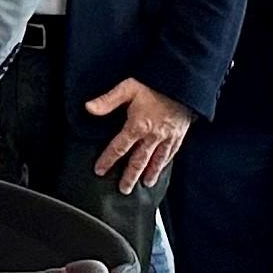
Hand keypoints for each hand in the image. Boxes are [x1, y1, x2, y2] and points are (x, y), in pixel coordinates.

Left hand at [84, 78, 192, 192]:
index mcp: (138, 126)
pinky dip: (166, 163)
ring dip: (150, 174)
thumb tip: (88, 108)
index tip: (100, 170)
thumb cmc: (155, 84)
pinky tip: (162, 167)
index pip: (119, 148)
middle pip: (139, 161)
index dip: (108, 160)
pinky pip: (172, 153)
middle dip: (130, 176)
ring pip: (157, 160)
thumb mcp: (128, 88)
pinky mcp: (179, 134)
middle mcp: (153, 136)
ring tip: (145, 184)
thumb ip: (108, 100)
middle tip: (124, 190)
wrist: (184, 82)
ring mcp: (168, 137)